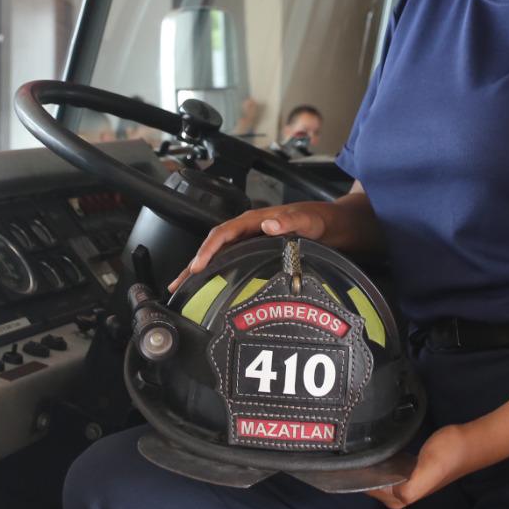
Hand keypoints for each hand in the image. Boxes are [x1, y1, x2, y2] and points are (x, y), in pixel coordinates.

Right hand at [167, 201, 336, 291]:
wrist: (331, 224)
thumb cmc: (318, 220)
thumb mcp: (308, 220)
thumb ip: (291, 220)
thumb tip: (269, 224)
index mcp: (254, 221)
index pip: (223, 233)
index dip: (208, 250)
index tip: (197, 266)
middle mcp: (248, 230)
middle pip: (213, 245)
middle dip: (193, 264)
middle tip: (177, 284)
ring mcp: (250, 240)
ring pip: (218, 254)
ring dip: (199, 270)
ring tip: (182, 288)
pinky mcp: (254, 250)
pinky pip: (229, 260)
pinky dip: (215, 272)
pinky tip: (208, 285)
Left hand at [365, 425, 477, 508]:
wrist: (471, 440)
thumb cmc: (450, 453)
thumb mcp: (428, 469)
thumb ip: (409, 487)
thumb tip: (392, 493)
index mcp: (411, 494)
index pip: (382, 496)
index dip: (366, 486)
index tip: (350, 471)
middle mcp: (413, 489)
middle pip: (384, 493)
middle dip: (368, 483)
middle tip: (354, 465)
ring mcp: (418, 478)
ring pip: (391, 482)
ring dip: (378, 475)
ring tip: (364, 461)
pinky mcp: (421, 466)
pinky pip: (399, 472)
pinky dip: (388, 467)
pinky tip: (384, 456)